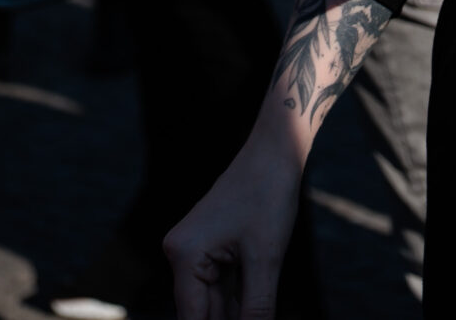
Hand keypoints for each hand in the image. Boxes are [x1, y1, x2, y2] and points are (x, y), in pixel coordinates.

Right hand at [164, 139, 300, 319]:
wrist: (275, 151)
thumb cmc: (269, 196)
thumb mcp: (266, 258)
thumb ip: (257, 307)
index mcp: (184, 256)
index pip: (194, 318)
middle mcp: (180, 253)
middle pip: (203, 310)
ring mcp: (194, 250)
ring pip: (214, 300)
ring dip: (236, 314)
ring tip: (259, 317)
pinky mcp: (209, 246)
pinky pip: (221, 284)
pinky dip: (239, 299)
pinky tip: (257, 312)